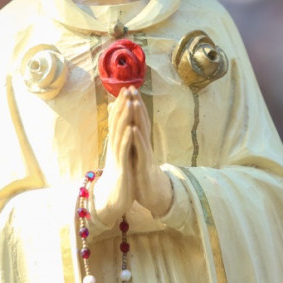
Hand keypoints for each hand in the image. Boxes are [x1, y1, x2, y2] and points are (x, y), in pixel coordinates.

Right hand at [93, 87, 135, 224]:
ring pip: (120, 133)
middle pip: (117, 123)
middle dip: (123, 105)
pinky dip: (127, 138)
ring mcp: (116, 156)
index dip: (122, 105)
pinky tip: (131, 128)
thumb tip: (121, 129)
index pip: (118, 121)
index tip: (127, 89)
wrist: (110, 200)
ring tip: (129, 102)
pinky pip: (124, 150)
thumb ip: (119, 143)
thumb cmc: (118, 178)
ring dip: (124, 117)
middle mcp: (114, 147)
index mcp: (115, 144)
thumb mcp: (119, 158)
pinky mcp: (121, 167)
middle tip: (127, 88)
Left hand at [126, 88, 173, 217]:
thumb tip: (128, 126)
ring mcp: (146, 154)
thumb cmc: (143, 174)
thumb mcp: (136, 155)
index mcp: (141, 142)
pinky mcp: (145, 166)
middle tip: (132, 87)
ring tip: (134, 102)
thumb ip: (133, 141)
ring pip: (143, 133)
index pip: (138, 120)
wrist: (154, 195)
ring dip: (139, 117)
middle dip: (136, 104)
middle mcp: (145, 145)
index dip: (134, 104)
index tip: (128, 88)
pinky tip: (133, 128)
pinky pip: (141, 150)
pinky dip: (137, 139)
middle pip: (142, 121)